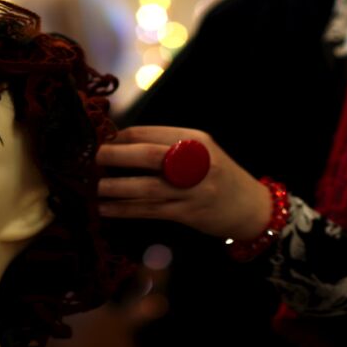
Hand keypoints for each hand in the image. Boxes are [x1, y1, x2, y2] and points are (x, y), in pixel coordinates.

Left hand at [96, 126, 271, 239]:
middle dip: (115, 157)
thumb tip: (121, 143)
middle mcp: (194, 161)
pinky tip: (107, 209)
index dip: (121, 137)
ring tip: (96, 188)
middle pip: (148, 155)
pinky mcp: (188, 213)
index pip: (149, 133)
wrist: (252, 207)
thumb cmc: (219, 176)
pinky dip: (126, 209)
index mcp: (194, 139)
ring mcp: (192, 189)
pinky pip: (150, 210)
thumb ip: (167, 145)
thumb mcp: (200, 151)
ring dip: (116, 188)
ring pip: (146, 187)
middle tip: (94, 160)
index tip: (103, 142)